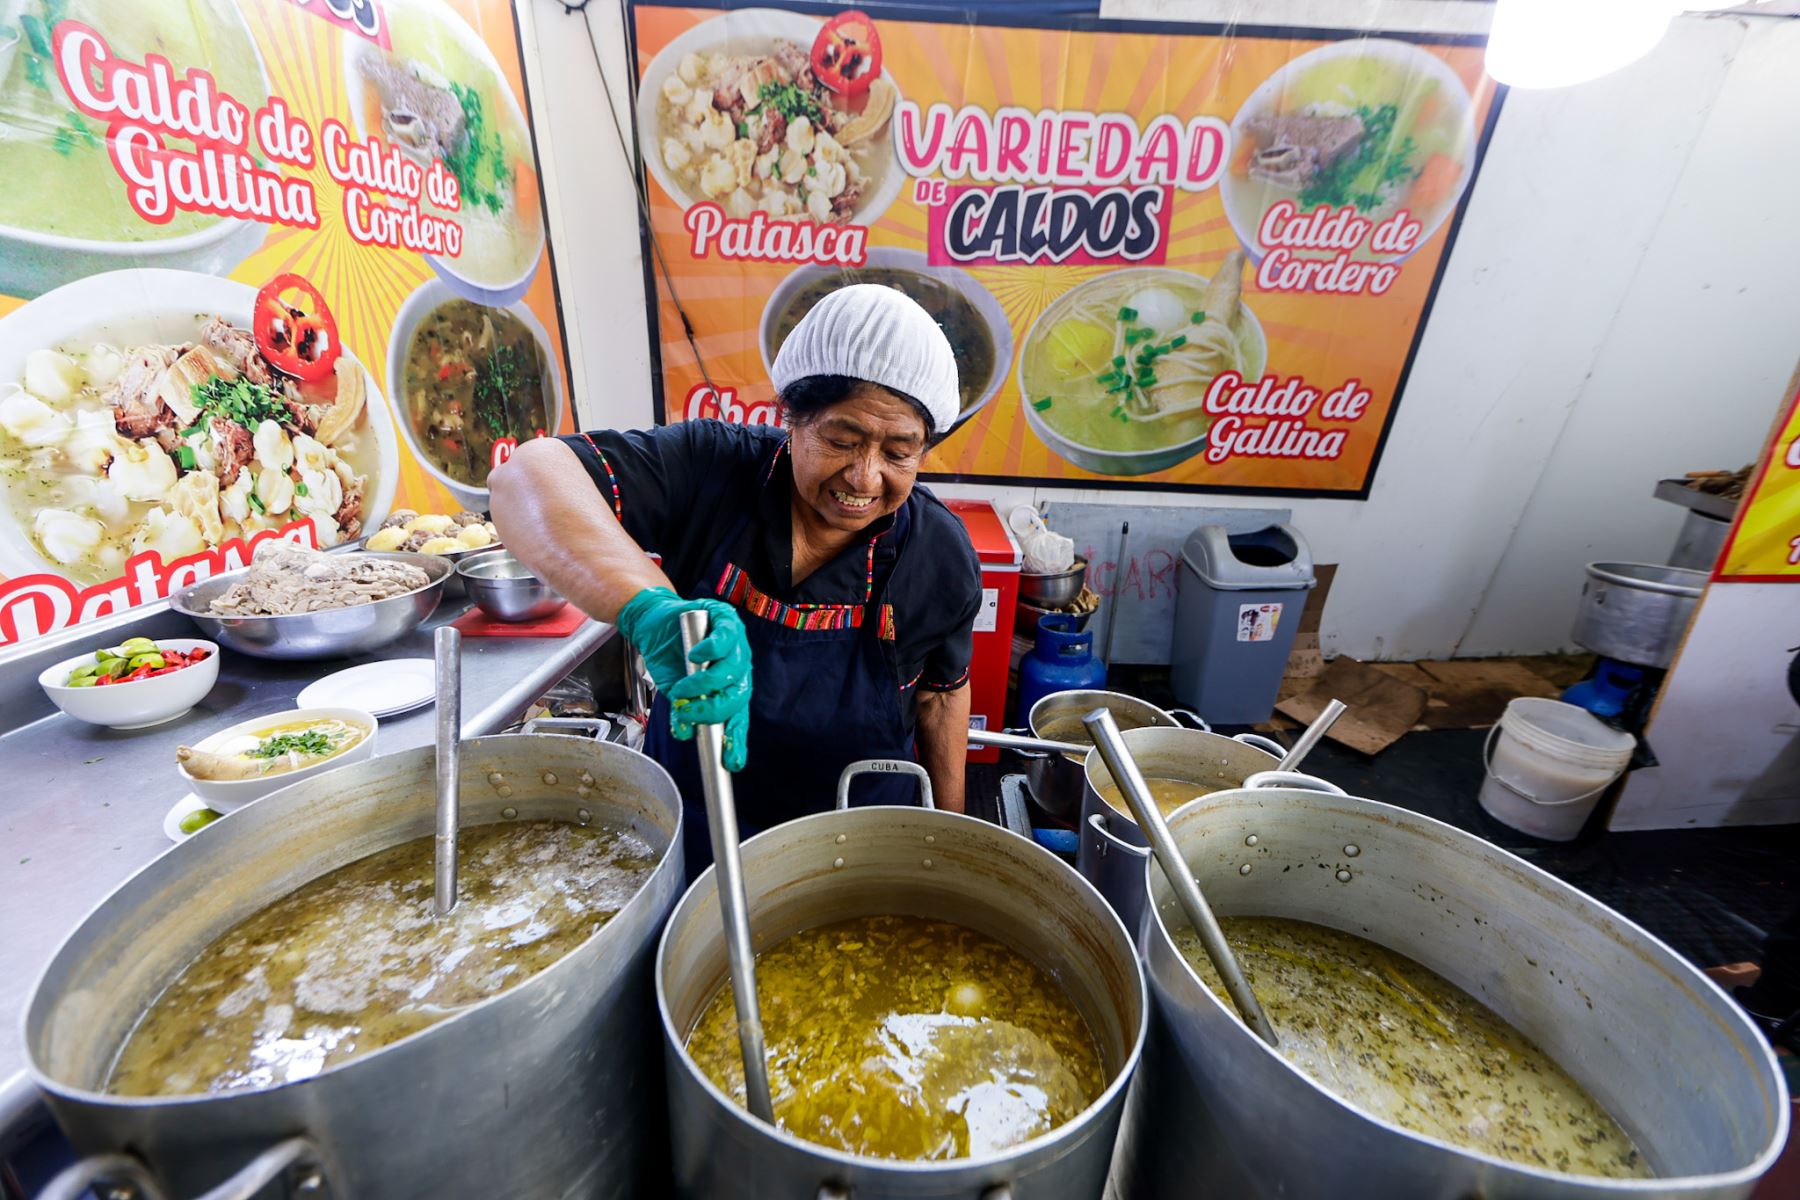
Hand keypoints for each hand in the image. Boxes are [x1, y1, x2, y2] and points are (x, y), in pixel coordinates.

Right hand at [616, 588, 752, 768]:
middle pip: (738, 696)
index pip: (738, 717)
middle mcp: (738, 669)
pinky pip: (726, 638)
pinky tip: (696, 656)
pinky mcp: (727, 620)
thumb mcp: (675, 693)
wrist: (655, 626)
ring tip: (682, 686)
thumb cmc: (669, 659)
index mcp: (730, 688)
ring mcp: (737, 644)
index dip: (735, 738)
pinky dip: (710, 650)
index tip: (731, 761)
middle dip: (712, 709)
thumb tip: (685, 733)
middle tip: (688, 712)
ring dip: (703, 683)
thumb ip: (684, 712)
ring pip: (732, 670)